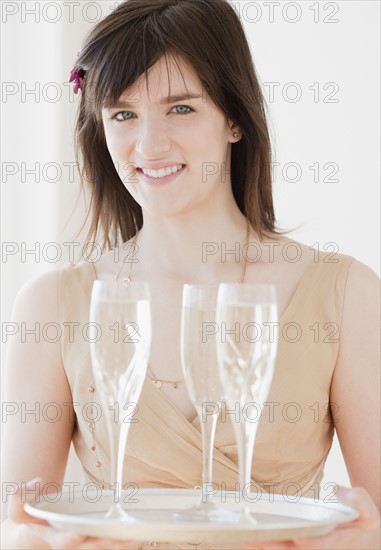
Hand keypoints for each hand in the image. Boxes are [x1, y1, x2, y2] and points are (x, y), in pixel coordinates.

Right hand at [8, 478, 137, 548]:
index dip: (73, 538)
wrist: (42, 522)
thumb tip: (37, 483)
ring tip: (138, 535)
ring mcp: (88, 540)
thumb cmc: (34, 512)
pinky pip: (114, 539)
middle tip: (123, 535)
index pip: (65, 540)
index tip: (81, 534)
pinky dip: (126, 537)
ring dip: (122, 542)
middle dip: (107, 541)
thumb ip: (21, 498)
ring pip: (106, 544)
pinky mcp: (98, 535)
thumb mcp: (21, 506)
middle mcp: (74, 541)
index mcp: (55, 534)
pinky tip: (140, 532)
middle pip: (92, 544)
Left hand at [244, 486, 379, 549]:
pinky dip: (261, 543)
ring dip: (262, 545)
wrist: (357, 537)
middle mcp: (317, 548)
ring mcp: (303, 548)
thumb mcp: (368, 514)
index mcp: (334, 542)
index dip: (312, 542)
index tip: (300, 537)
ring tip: (243, 537)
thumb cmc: (359, 524)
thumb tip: (337, 491)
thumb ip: (359, 501)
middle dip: (275, 545)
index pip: (321, 544)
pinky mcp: (294, 545)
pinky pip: (277, 546)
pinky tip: (245, 536)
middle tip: (256, 538)